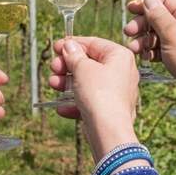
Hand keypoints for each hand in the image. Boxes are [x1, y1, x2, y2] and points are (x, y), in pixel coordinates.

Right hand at [49, 37, 138, 160]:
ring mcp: (116, 92)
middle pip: (89, 63)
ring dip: (67, 84)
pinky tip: (62, 108)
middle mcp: (122, 72)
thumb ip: (74, 55)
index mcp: (120, 56)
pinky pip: (90, 101)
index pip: (93, 43)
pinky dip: (75, 103)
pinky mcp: (110, 109)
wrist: (108, 130)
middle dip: (67, 66)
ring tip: (53, 84)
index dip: (72, 44)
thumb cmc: (99, 94)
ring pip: (87, 83)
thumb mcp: (82, 68)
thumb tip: (69, 45)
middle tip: (53, 67)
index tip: (56, 47)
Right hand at [124, 0, 175, 108]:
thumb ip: (158, 15)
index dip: (146, 4)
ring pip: (159, 34)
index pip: (165, 1)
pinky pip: (163, 48)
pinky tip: (146, 57)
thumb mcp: (172, 33)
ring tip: (134, 49)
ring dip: (145, 40)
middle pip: (160, 17)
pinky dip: (153, 51)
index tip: (130, 10)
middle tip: (128, 32)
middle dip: (143, 24)